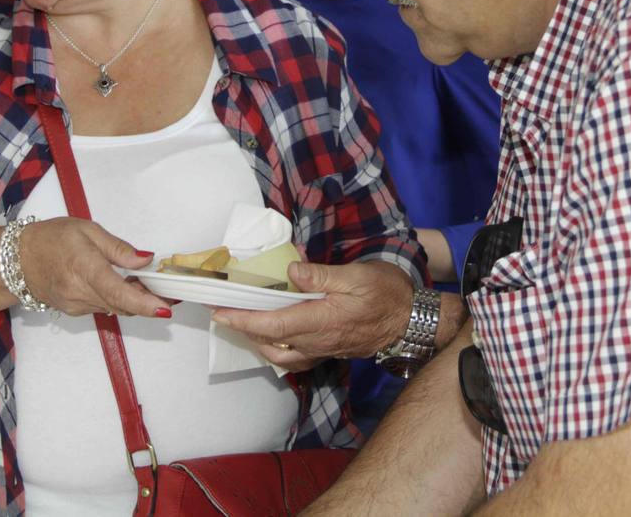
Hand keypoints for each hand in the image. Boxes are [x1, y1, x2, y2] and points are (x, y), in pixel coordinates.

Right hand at [18, 217, 173, 317]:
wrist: (17, 260)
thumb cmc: (51, 239)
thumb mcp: (87, 230)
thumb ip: (118, 248)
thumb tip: (145, 260)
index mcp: (84, 269)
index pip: (118, 293)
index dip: (144, 303)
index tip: (164, 308)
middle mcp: (80, 293)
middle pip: (122, 304)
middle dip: (149, 300)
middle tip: (170, 290)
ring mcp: (76, 306)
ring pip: (115, 307)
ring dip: (135, 299)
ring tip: (150, 283)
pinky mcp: (75, 310)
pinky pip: (104, 307)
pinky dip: (119, 299)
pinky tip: (127, 286)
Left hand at [211, 261, 413, 370]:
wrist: (411, 320)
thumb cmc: (387, 293)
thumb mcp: (358, 275)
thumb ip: (322, 275)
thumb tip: (290, 271)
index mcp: (323, 320)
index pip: (273, 325)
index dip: (243, 320)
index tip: (219, 311)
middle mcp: (318, 341)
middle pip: (269, 340)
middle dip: (242, 327)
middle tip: (222, 309)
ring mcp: (322, 350)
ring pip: (279, 354)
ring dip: (256, 339)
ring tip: (243, 319)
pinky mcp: (327, 352)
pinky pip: (293, 358)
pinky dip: (275, 347)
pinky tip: (271, 332)